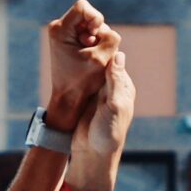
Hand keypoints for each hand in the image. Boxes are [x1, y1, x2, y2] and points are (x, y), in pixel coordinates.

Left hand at [40, 0, 117, 133]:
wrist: (68, 97)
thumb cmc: (82, 81)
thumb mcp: (101, 60)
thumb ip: (111, 39)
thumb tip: (109, 31)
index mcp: (60, 30)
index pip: (83, 7)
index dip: (96, 17)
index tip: (97, 34)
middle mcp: (58, 27)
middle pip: (88, 15)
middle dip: (97, 31)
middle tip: (95, 50)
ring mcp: (63, 33)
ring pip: (90, 25)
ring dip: (97, 39)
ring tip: (93, 56)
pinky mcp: (69, 40)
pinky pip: (87, 33)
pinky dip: (94, 43)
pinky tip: (91, 57)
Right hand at [71, 48, 134, 184]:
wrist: (91, 154)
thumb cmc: (107, 133)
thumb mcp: (114, 106)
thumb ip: (115, 81)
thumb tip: (119, 55)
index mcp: (123, 88)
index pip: (115, 62)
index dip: (104, 50)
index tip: (92, 36)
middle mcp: (111, 88)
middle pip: (101, 63)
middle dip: (92, 52)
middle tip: (79, 37)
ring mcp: (96, 92)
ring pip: (89, 70)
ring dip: (82, 60)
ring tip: (73, 45)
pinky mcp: (84, 97)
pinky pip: (80, 79)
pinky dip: (75, 71)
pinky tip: (68, 62)